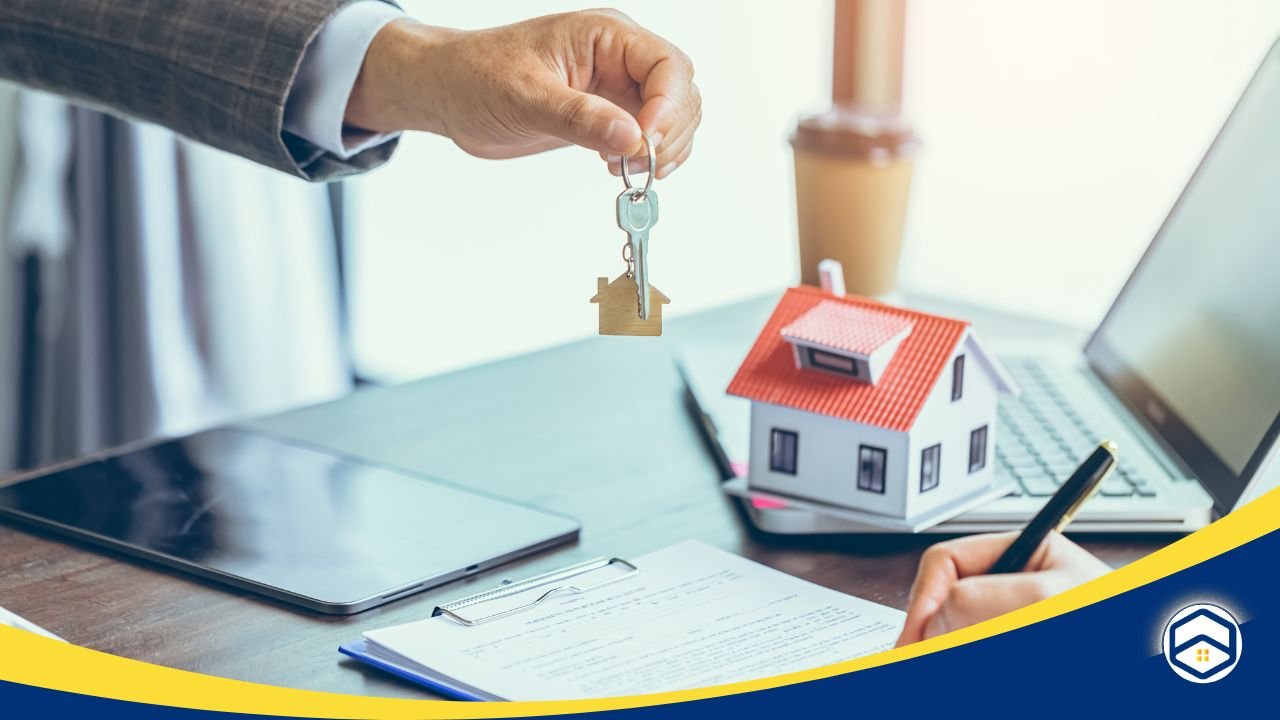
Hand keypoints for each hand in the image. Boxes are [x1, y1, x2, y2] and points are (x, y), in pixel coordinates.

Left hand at [347, 10, 700, 178]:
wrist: (448, 91)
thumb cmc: (475, 77)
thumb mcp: (525, 96)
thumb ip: (579, 118)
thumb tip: (631, 138)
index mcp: (605, 35)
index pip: (666, 66)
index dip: (667, 107)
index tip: (647, 144)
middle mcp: (618, 57)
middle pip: (680, 92)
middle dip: (670, 132)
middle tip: (640, 165)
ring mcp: (615, 87)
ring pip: (672, 116)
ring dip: (664, 148)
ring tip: (629, 168)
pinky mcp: (607, 114)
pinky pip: (649, 135)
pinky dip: (649, 156)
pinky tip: (619, 166)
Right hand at [895, 531, 1109, 646]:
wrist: (1165, 657)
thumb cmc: (1128, 626)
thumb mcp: (1048, 598)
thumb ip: (981, 598)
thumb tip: (933, 618)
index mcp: (1025, 556)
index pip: (946, 563)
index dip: (924, 599)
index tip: (914, 640)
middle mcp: (1016, 589)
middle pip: (947, 604)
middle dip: (936, 632)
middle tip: (923, 660)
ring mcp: (1014, 621)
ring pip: (957, 634)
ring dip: (952, 647)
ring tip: (951, 662)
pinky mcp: (1013, 647)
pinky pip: (973, 648)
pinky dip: (964, 657)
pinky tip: (961, 665)